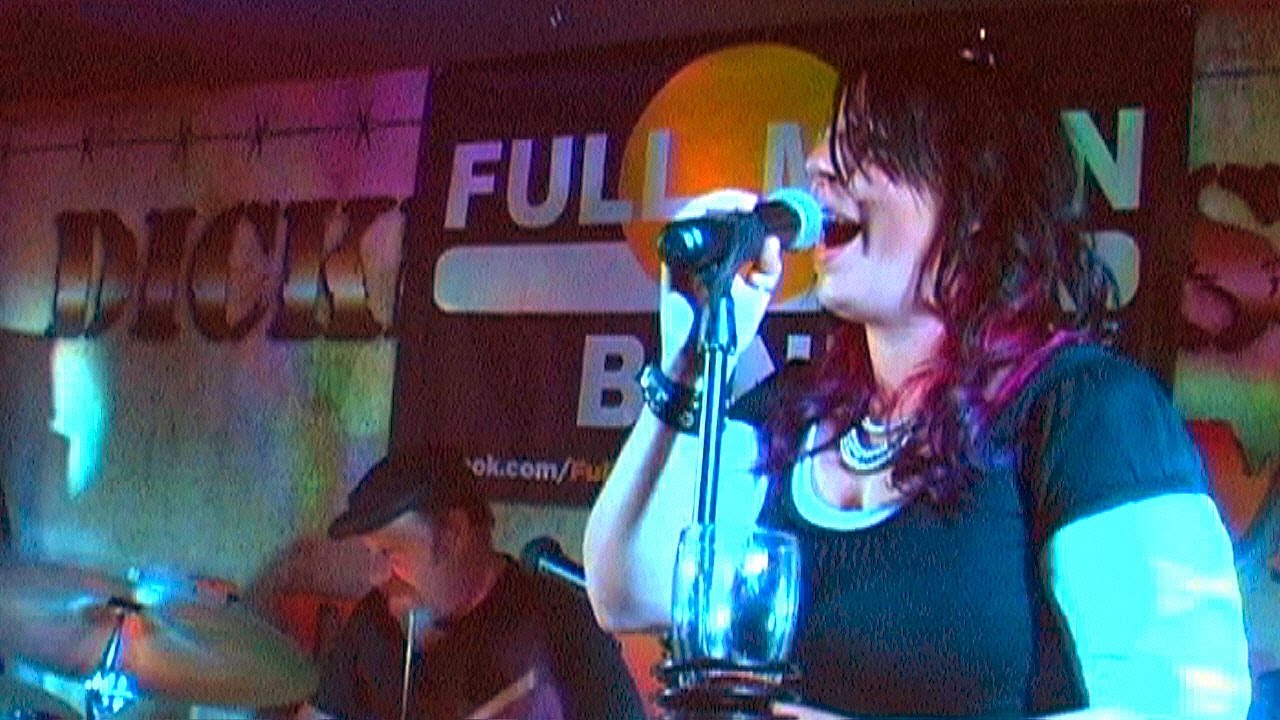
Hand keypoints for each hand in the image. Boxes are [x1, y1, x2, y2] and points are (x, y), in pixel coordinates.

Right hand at [659, 190, 783, 375]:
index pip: (727, 222)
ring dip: (714, 206)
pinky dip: (693, 220)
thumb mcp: (757, 296)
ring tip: (738, 207)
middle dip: (729, 202)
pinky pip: (677, 234)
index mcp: (720, 258)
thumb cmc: (725, 331)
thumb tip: (773, 240)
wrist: (702, 360)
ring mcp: (684, 259)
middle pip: (708, 213)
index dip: (741, 208)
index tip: (761, 206)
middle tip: (750, 204)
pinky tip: (714, 217)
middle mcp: (701, 254)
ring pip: (691, 217)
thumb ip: (768, 269)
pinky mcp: (671, 267)